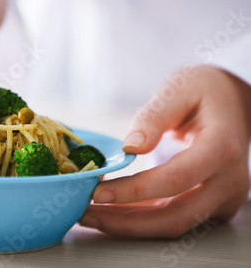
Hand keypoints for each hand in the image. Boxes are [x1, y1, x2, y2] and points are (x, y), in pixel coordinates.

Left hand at [81, 65, 250, 237]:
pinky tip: (112, 212)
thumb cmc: (203, 90)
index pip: (176, 178)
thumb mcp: (178, 90)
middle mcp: (228, 180)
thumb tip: (131, 148)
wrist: (230, 102)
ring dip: (130, 225)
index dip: (135, 190)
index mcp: (221, 147)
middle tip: (85, 214)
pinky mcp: (212, 204)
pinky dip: (141, 219)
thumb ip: (154, 117)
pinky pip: (174, 218)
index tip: (98, 192)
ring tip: (91, 216)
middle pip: (175, 215)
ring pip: (173, 224)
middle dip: (126, 221)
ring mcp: (223, 196)